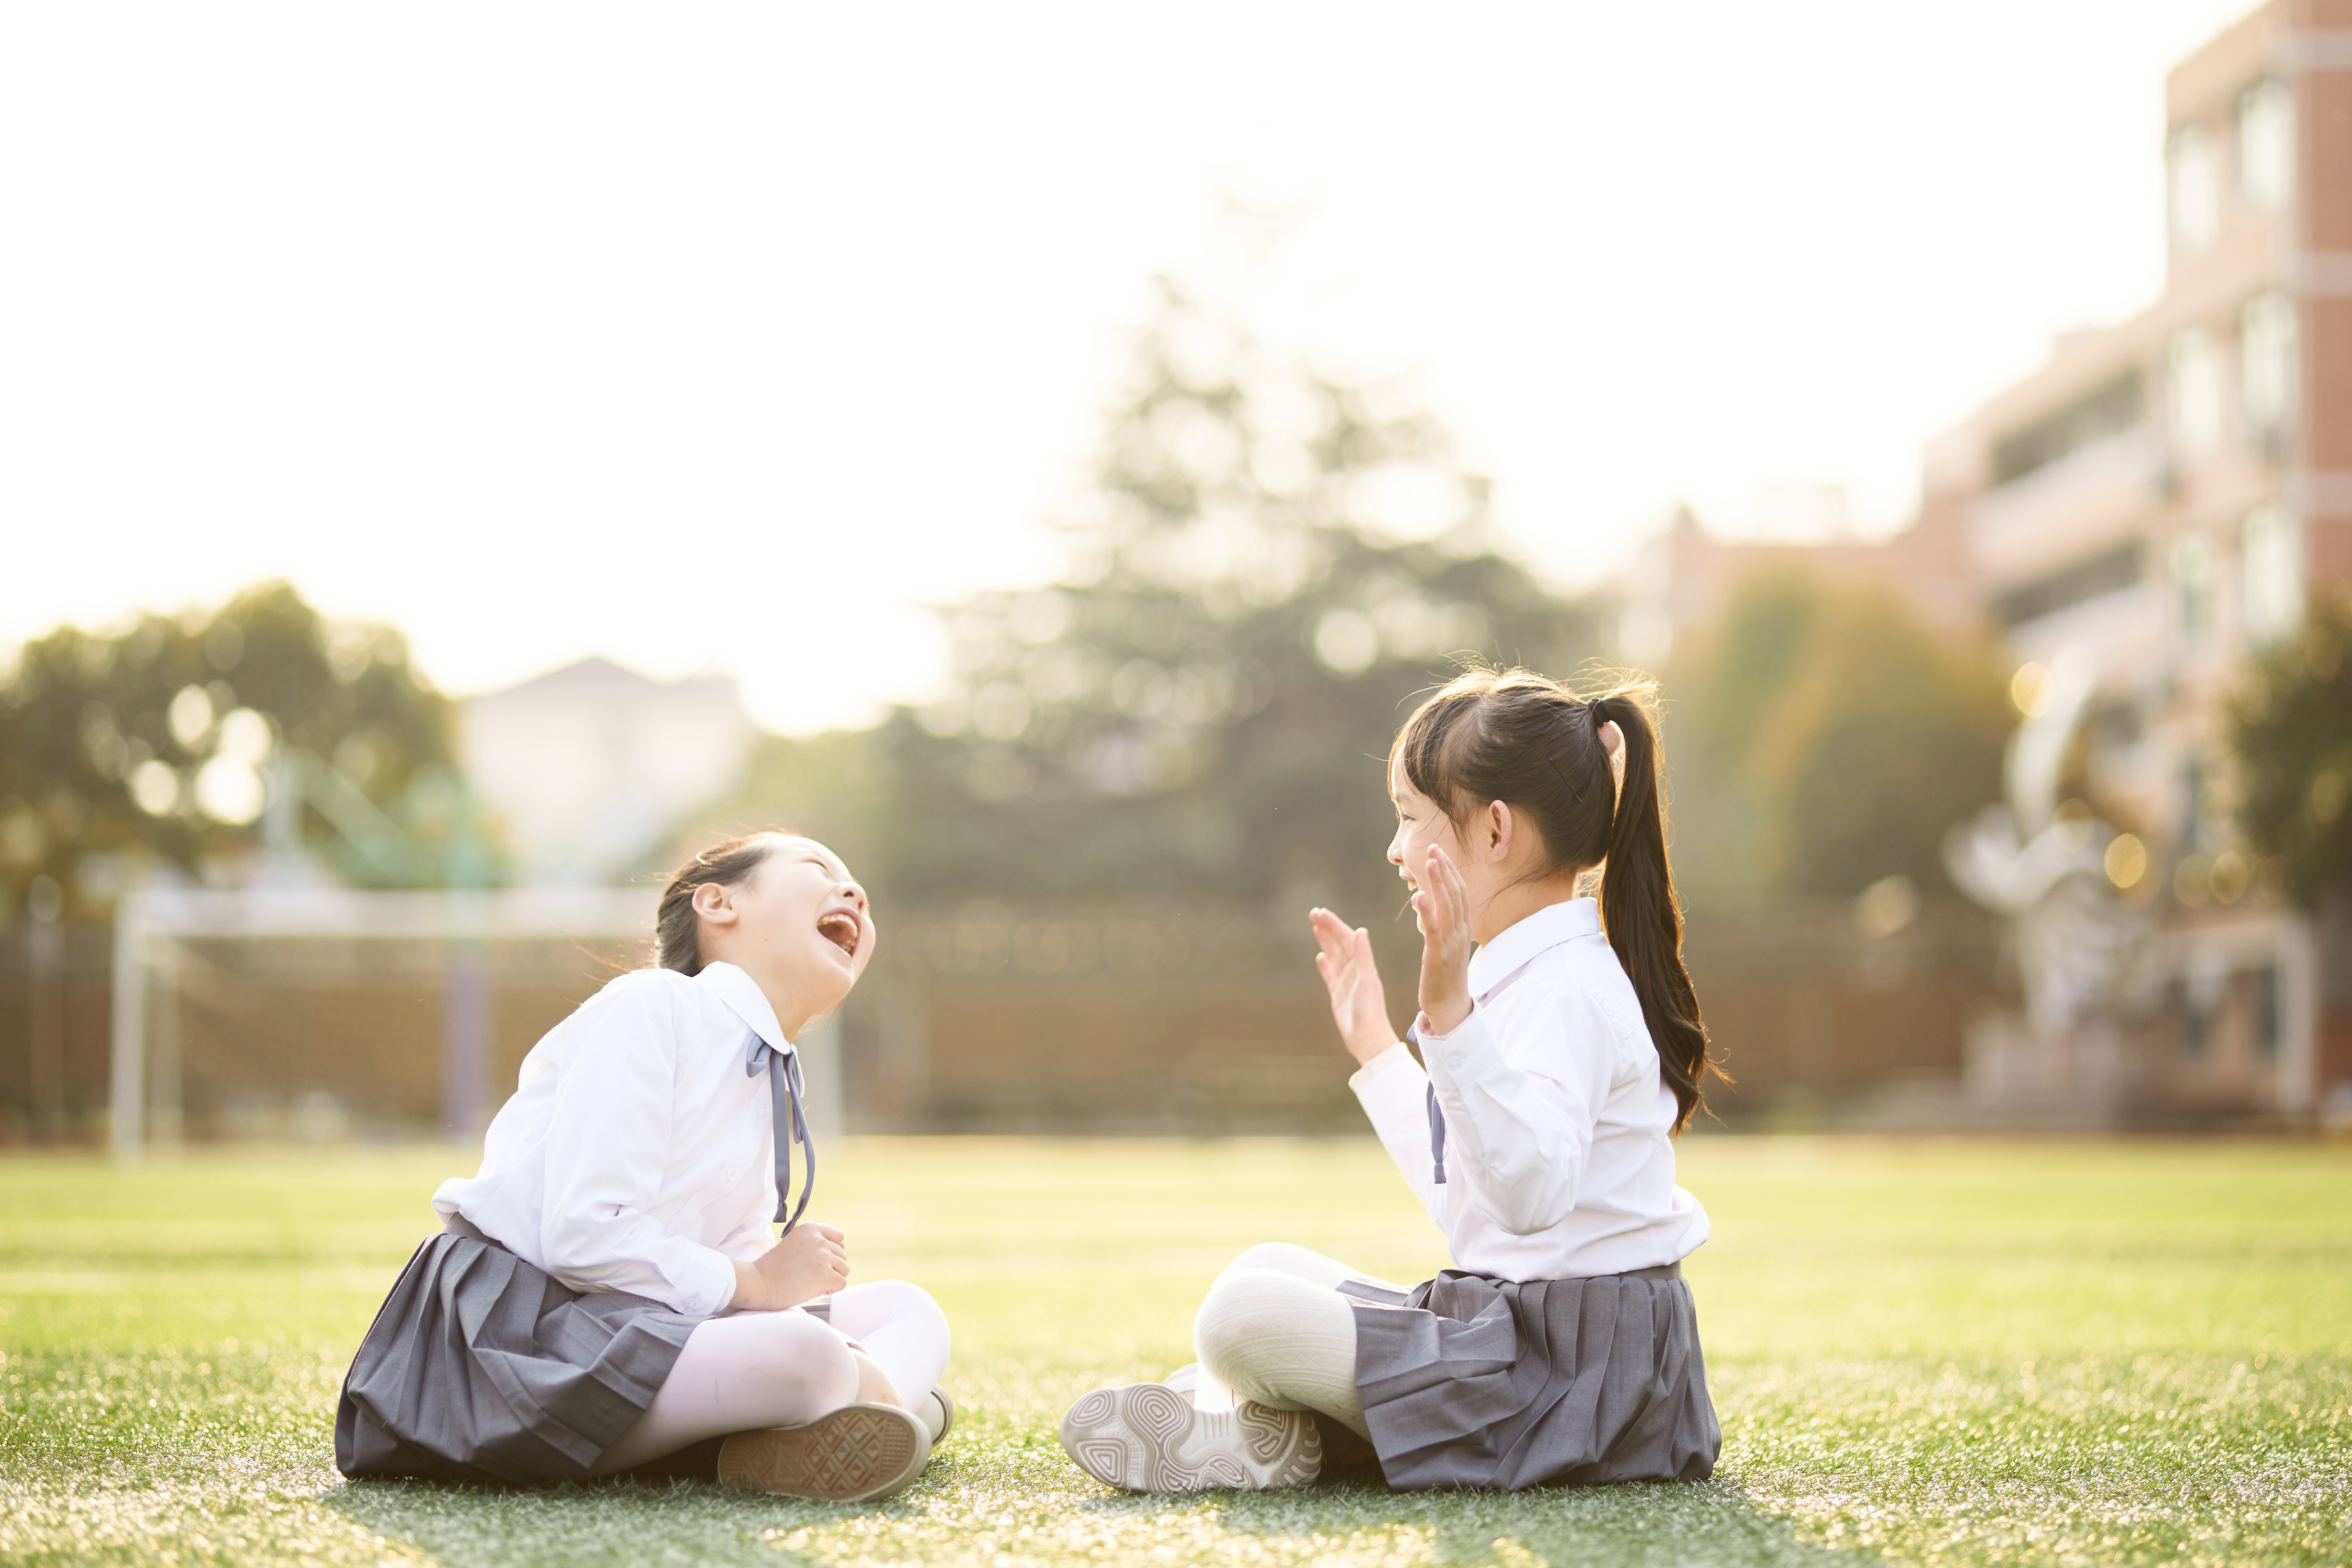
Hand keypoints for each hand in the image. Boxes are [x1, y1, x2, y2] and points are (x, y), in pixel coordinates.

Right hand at [731, 1220, 847, 1310]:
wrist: (759, 1283)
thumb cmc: (775, 1267)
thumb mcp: (794, 1244)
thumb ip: (817, 1242)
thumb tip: (844, 1246)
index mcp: (810, 1228)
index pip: (838, 1237)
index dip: (830, 1252)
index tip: (816, 1260)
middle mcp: (819, 1239)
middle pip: (841, 1255)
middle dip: (829, 1267)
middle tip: (807, 1274)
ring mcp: (823, 1257)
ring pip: (844, 1269)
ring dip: (831, 1278)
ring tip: (810, 1281)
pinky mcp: (826, 1275)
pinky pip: (841, 1283)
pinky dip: (830, 1289)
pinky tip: (813, 1289)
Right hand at [1310, 907, 1398, 1065]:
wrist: (1368, 1038)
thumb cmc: (1370, 1011)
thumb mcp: (1367, 981)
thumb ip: (1363, 956)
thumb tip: (1360, 930)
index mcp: (1363, 965)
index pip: (1346, 938)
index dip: (1334, 925)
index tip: (1320, 913)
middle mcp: (1355, 971)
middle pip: (1339, 944)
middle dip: (1327, 928)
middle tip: (1313, 913)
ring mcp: (1346, 982)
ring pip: (1334, 956)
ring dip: (1326, 942)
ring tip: (1316, 927)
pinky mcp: (1338, 995)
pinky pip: (1330, 975)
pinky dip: (1325, 965)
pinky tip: (1320, 956)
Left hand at [1411, 844, 1472, 1035]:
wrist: (1449, 1006)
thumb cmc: (1445, 974)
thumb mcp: (1446, 943)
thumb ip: (1440, 921)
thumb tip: (1427, 900)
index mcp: (1462, 927)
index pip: (1459, 892)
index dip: (1449, 870)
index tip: (1438, 852)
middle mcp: (1460, 932)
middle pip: (1455, 894)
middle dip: (1445, 870)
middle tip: (1434, 847)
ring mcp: (1451, 944)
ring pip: (1447, 907)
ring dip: (1438, 883)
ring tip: (1430, 862)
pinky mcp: (1437, 956)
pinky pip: (1432, 931)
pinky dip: (1426, 912)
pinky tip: (1417, 897)